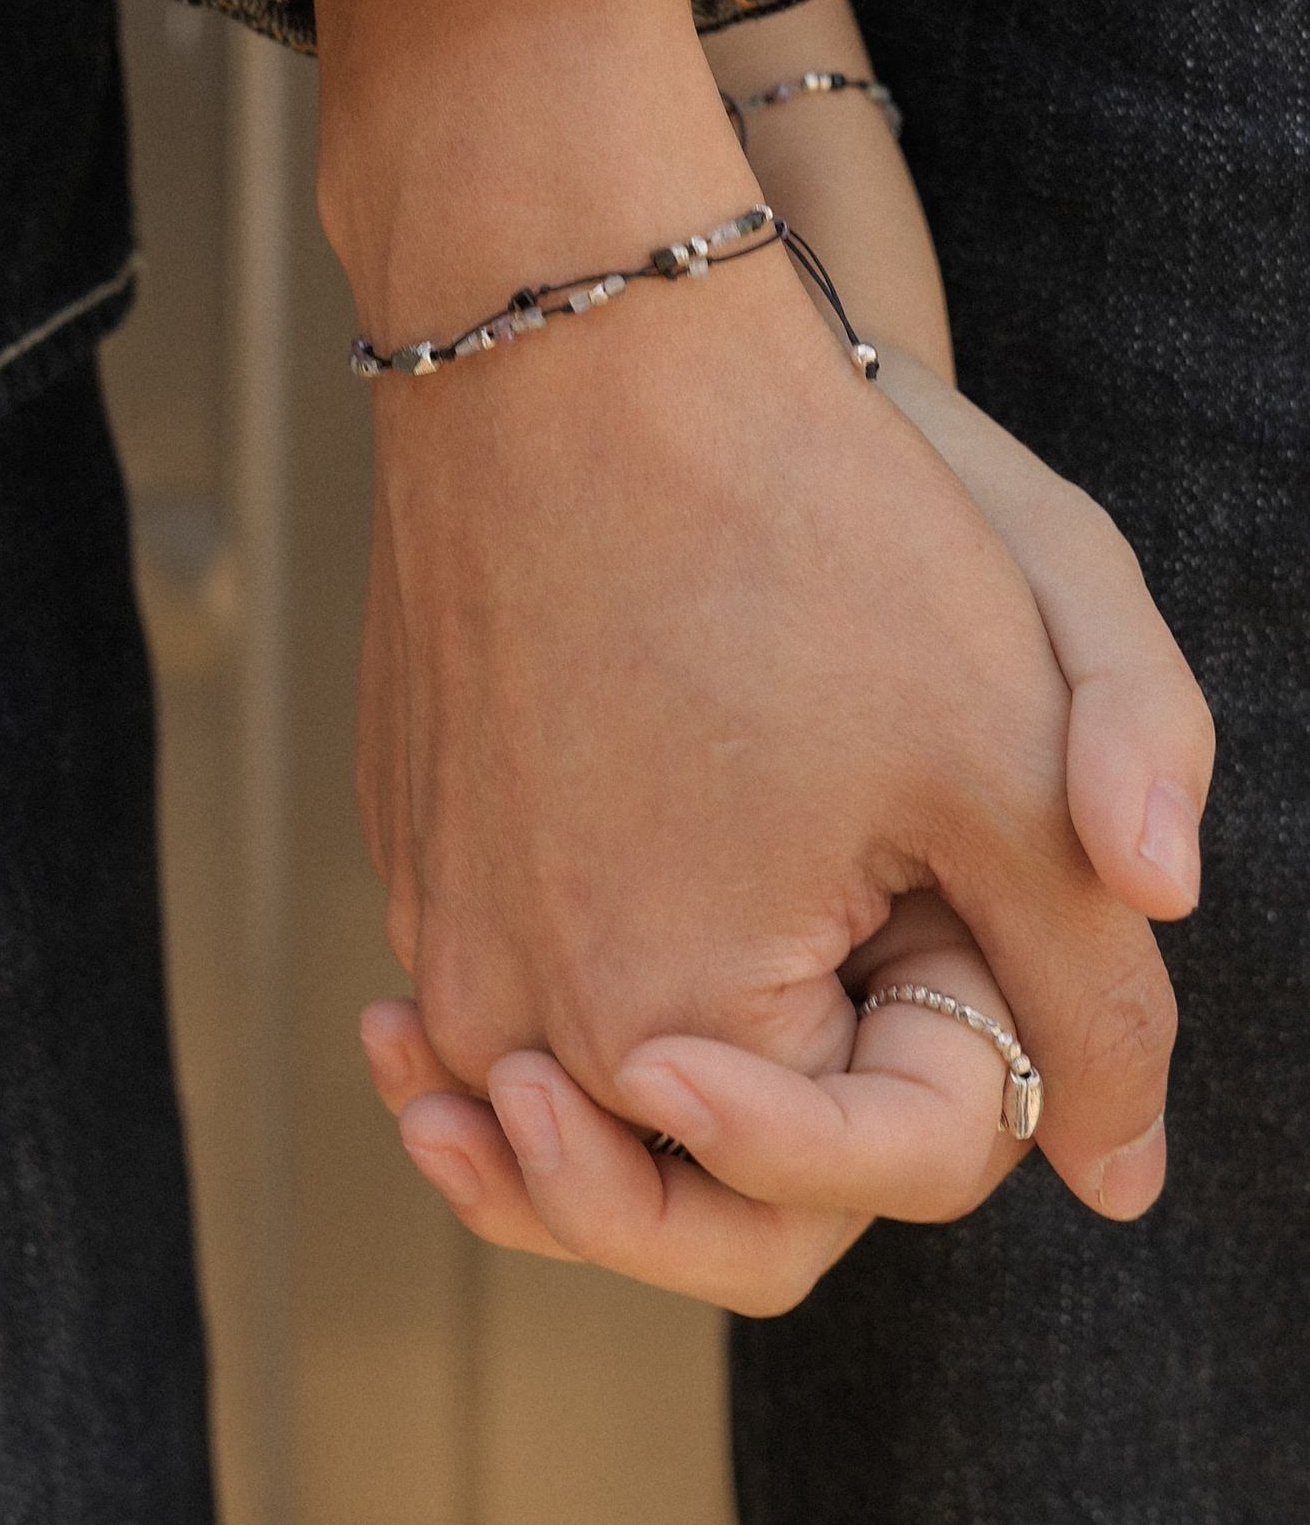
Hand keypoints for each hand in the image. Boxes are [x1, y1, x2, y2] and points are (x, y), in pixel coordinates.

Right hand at [316, 0, 1177, 1243]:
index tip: (958, 945)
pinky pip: (516, 951)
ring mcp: (430, 916)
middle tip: (873, 995)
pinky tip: (662, 843)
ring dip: (692, 1041)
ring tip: (781, 939)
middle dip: (798, 1117)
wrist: (581, 336)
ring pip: (589, 1062)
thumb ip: (1093, 997)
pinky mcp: (405, 828)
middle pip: (684, 1168)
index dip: (952, 1097)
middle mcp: (501, 1012)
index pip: (832, 1188)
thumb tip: (1121, 1169)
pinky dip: (596, 944)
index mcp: (659, 1035)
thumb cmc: (800, 527)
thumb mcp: (1003, 758)